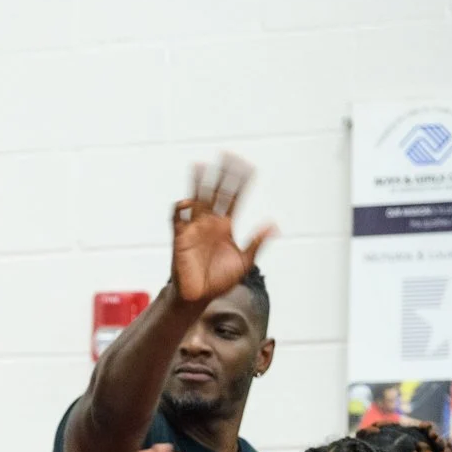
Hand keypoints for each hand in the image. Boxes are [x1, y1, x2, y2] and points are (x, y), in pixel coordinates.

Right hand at [170, 154, 275, 305]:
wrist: (198, 298)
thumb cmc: (219, 281)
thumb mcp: (245, 262)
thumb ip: (257, 242)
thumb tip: (274, 225)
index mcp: (226, 226)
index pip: (234, 197)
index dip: (241, 181)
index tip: (248, 166)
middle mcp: (210, 222)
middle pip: (216, 191)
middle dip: (221, 173)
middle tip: (227, 154)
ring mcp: (195, 228)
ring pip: (197, 198)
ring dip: (198, 182)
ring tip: (199, 165)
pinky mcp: (180, 238)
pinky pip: (177, 218)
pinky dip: (180, 209)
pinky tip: (187, 201)